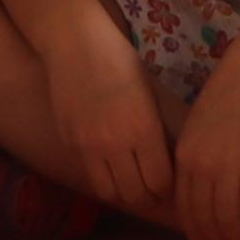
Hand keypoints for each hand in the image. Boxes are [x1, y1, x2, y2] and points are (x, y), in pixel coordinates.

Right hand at [48, 26, 183, 217]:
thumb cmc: (120, 60)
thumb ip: (158, 131)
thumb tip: (170, 162)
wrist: (74, 41)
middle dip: (148, 197)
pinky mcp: (68, 141)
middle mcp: (115, 142)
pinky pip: (88, 171)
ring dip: (123, 193)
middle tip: (153, 191)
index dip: (168, 190)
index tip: (171, 185)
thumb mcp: (150, 93)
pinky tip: (109, 163)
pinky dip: (102, 174)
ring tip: (131, 183)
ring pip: (109, 192)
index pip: (160, 182)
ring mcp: (87, 144)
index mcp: (143, 128)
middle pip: (135, 195)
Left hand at [172, 35, 239, 239]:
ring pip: (229, 219)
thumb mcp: (203, 124)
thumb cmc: (234, 92)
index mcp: (184, 155)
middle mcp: (201, 164)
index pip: (185, 208)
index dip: (196, 232)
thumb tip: (206, 186)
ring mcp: (228, 164)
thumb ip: (200, 155)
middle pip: (206, 219)